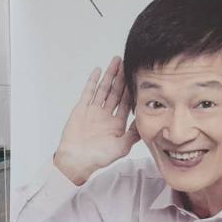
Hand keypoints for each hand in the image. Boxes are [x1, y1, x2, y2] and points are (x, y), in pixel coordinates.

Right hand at [52, 57, 137, 185]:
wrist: (76, 161)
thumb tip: (145, 121)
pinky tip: (98, 71)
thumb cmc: (98, 157)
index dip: (132, 89)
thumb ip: (133, 134)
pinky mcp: (81, 109)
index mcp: (117, 124)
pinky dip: (93, 82)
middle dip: (122, 78)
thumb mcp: (121, 147)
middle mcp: (106, 115)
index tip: (137, 77)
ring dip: (110, 75)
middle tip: (128, 63)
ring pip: (103, 89)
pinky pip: (88, 92)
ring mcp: (93, 111)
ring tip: (116, 61)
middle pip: (116, 92)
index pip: (127, 102)